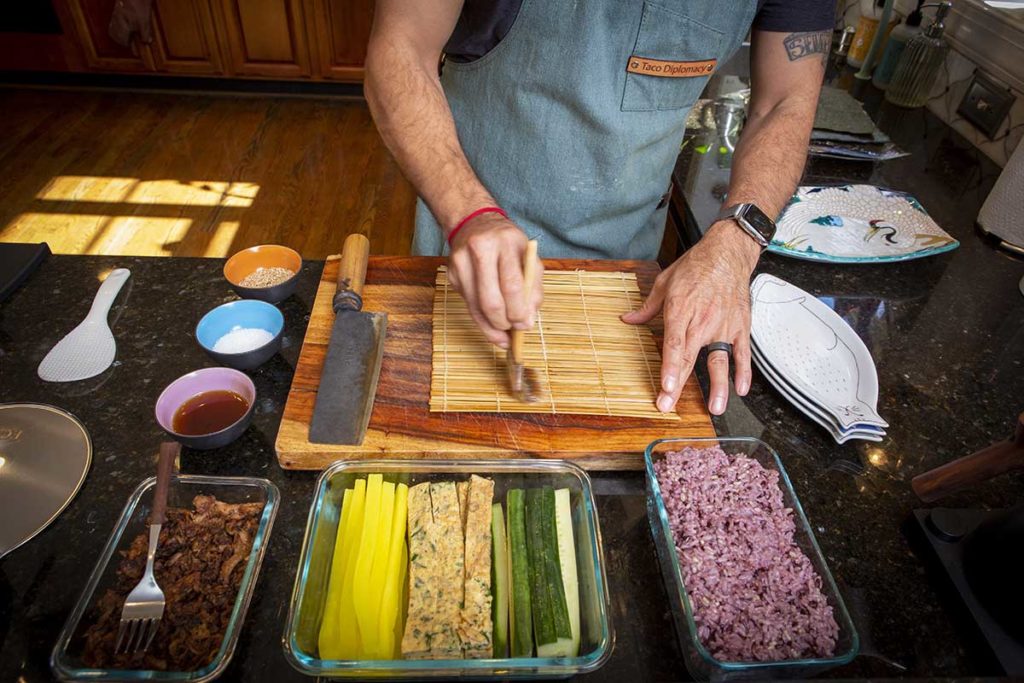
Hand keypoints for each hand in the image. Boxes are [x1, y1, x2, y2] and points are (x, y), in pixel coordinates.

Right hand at [447, 212, 543, 347]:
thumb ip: (533, 288)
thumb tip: (528, 321)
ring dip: (490, 327)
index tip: (525, 326)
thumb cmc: (507, 243)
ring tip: (502, 336)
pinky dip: (481, 318)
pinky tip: (490, 322)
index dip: (518, 311)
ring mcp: (460, 262)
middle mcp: (480, 250)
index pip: (512, 285)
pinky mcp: (451, 274)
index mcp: (505, 243)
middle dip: (503, 323)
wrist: (474, 222)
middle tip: (513, 332)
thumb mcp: (528, 257)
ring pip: (475, 307)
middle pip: (490, 300)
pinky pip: (467, 304)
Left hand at [622, 221, 758, 414]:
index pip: (674, 345)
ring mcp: (723, 326)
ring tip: (715, 407)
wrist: (727, 253)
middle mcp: (702, 321)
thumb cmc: (696, 266)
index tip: (667, 387)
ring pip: (719, 361)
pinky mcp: (739, 327)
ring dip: (718, 386)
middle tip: (669, 405)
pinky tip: (740, 388)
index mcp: (681, 310)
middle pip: (689, 359)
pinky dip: (744, 371)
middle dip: (679, 386)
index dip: (670, 368)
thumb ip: (647, 307)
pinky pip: (742, 353)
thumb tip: (628, 319)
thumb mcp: (665, 283)